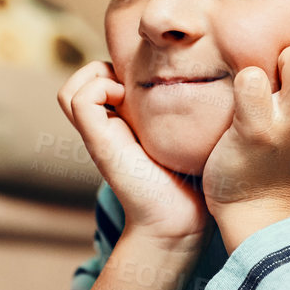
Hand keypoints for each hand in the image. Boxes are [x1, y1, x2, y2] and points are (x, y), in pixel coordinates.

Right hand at [58, 60, 209, 245]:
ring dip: (95, 75)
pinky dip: (98, 87)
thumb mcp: (189, 138)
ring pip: (70, 90)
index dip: (121, 67)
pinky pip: (78, 98)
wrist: (180, 221)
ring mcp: (98, 136)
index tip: (154, 74)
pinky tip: (127, 98)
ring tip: (128, 88)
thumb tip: (218, 87)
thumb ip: (188, 116)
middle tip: (139, 78)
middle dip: (105, 68)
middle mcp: (107, 128)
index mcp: (124, 125)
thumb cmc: (193, 182)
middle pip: (79, 85)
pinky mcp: (98, 142)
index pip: (101, 83)